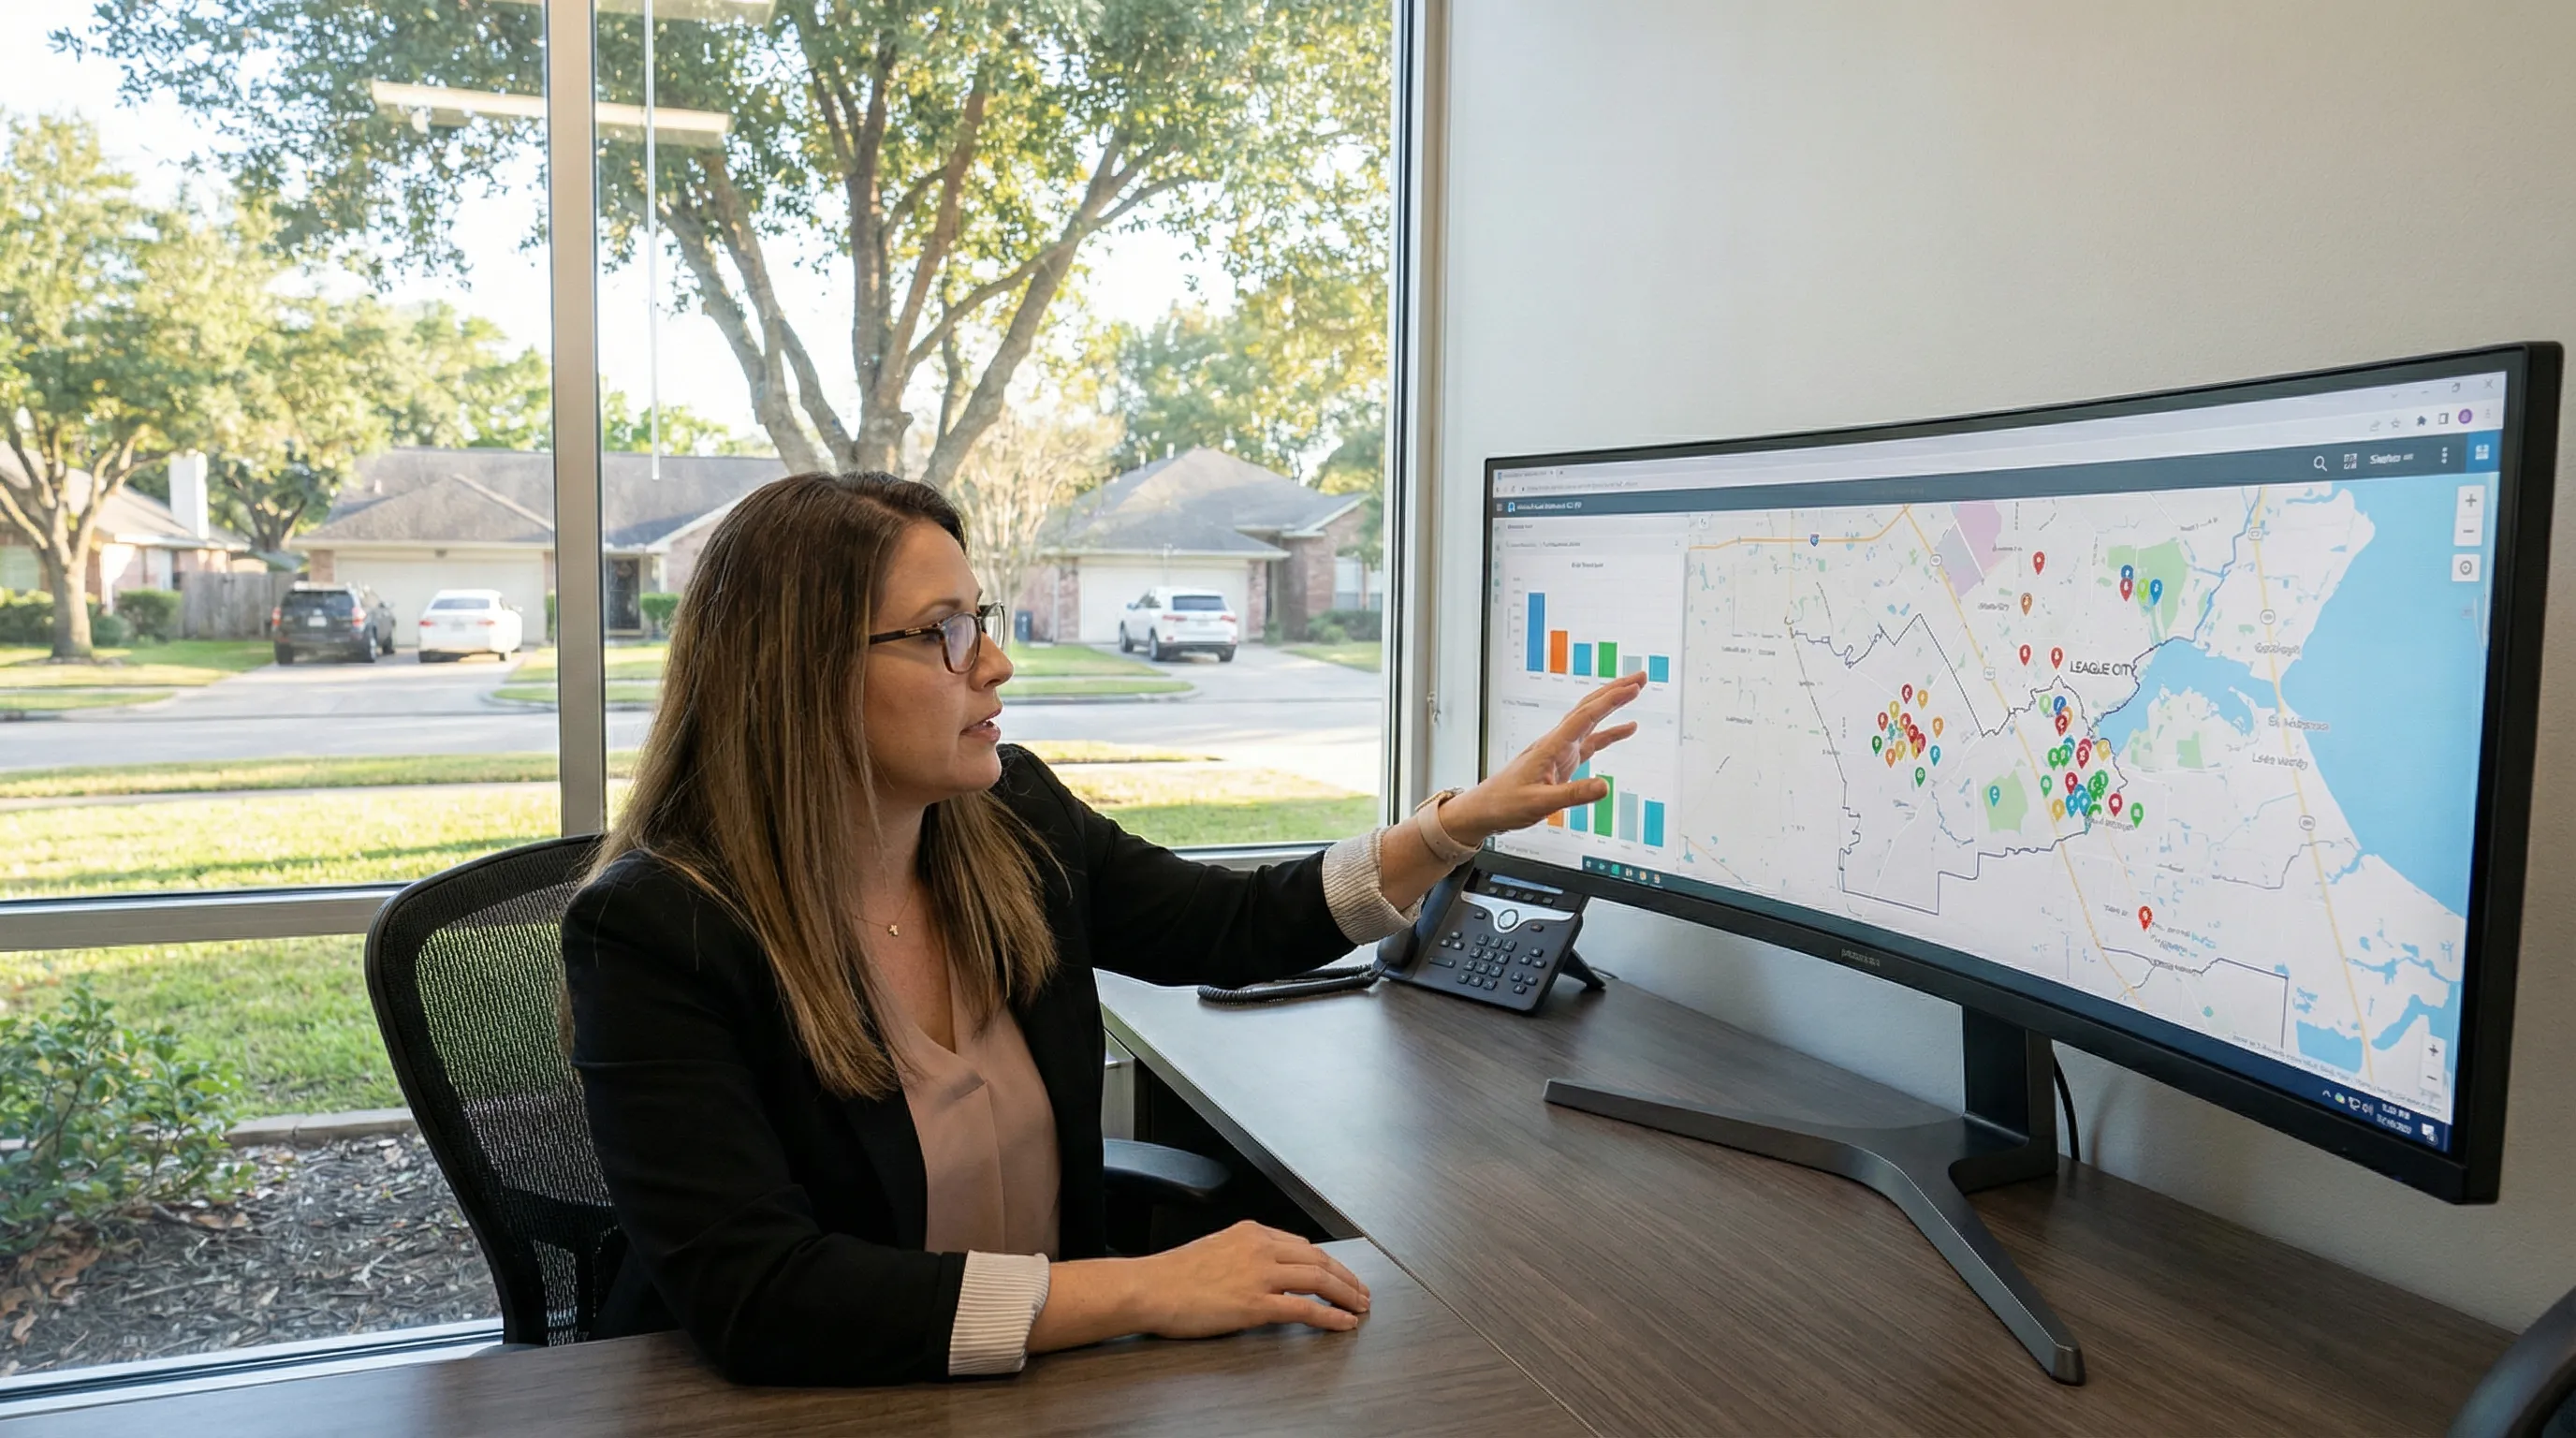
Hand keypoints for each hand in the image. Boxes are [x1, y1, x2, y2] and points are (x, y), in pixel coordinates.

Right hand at [1130, 1221, 1370, 1338]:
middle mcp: (1261, 1247)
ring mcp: (1261, 1275)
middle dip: (1346, 1278)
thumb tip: (1263, 1272)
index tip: (1339, 1274)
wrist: (1149, 1287)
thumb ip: (1244, 1256)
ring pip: (1319, 1279)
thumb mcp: (1215, 1249)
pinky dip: (1330, 1315)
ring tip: (1359, 1307)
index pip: (1303, 1245)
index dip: (1328, 1263)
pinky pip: (1305, 1308)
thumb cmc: (1172, 1275)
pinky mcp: (1256, 1303)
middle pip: (1319, 1260)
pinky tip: (1343, 1322)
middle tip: (1361, 1293)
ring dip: (1346, 1294)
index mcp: (1251, 1232)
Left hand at [1442, 670, 1646, 842]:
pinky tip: (1626, 729)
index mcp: (1551, 747)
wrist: (1485, 809)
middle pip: (1589, 708)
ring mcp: (1560, 751)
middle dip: (1615, 691)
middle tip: (1641, 677)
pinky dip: (1610, 733)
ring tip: (1635, 690)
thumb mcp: (1540, 803)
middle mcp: (1557, 743)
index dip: (1611, 701)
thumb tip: (1605, 787)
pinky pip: (1591, 741)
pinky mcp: (1562, 761)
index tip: (1633, 687)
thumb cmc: (1506, 803)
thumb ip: (1573, 795)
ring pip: (1591, 719)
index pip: (1585, 716)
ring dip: (1613, 705)